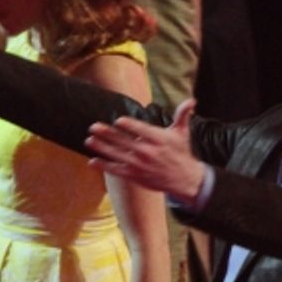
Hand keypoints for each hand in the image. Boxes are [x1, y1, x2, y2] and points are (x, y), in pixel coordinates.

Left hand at [86, 99, 204, 200]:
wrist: (183, 180)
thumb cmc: (180, 153)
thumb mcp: (182, 132)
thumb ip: (183, 115)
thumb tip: (192, 101)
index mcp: (158, 140)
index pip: (142, 131)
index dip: (130, 126)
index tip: (118, 120)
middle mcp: (147, 153)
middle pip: (124, 142)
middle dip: (107, 134)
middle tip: (93, 126)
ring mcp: (139, 166)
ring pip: (117, 156)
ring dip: (101, 148)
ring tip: (88, 140)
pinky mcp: (135, 176)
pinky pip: (116, 170)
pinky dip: (104, 166)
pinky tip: (92, 161)